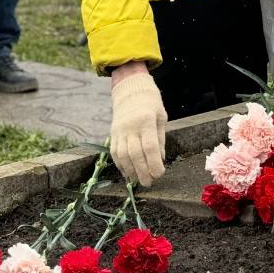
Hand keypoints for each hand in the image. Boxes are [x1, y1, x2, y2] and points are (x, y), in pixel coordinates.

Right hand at [109, 67, 167, 186]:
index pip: (149, 146)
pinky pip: (115, 153)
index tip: (159, 174)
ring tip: (138, 181)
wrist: (129, 90)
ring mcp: (119, 131)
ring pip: (123, 156)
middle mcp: (130, 127)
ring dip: (130, 171)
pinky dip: (120, 165)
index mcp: (146, 121)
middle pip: (135, 154)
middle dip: (142, 171)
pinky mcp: (113, 134)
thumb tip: (160, 159)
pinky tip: (127, 173)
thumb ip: (160, 139)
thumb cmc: (150, 103)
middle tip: (149, 183)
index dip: (154, 163)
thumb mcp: (161, 116)